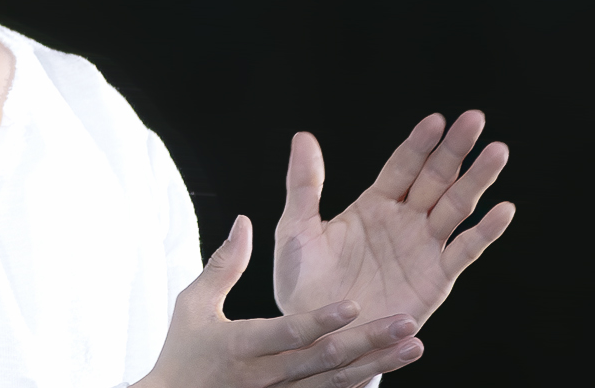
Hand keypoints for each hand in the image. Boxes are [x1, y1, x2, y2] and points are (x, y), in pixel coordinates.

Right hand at [134, 216, 422, 387]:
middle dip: (368, 342)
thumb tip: (244, 222)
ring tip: (411, 345)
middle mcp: (266, 377)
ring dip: (377, 365)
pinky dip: (361, 383)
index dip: (321, 319)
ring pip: (337, 383)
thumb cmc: (183, 352)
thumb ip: (223, 264)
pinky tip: (386, 367)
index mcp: (241, 346)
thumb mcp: (192, 305)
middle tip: (404, 321)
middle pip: (325, 360)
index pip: (288, 333)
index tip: (352, 304)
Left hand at [272, 111, 514, 328]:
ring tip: (497, 151)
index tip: (436, 119)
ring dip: (477, 180)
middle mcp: (404, 221)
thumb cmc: (302, 284)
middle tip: (475, 119)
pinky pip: (464, 251)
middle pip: (435, 178)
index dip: (419, 143)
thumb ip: (303, 184)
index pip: (402, 166)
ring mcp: (423, 248)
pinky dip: (486, 231)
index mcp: (373, 205)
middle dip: (455, 149)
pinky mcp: (436, 279)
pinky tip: (504, 210)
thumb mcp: (296, 229)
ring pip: (456, 206)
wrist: (318, 336)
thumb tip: (303, 136)